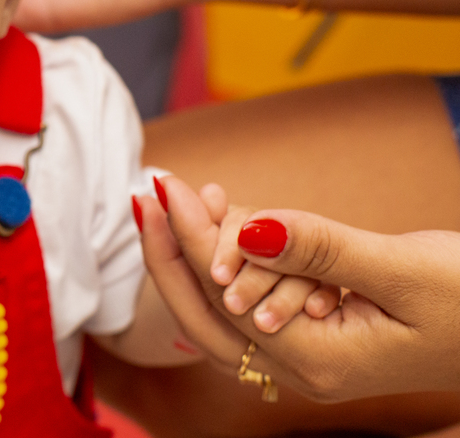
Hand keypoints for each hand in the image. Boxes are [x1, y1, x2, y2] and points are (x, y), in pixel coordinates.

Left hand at [140, 177, 459, 401]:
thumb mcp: (404, 269)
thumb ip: (320, 248)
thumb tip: (247, 227)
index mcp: (318, 362)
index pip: (225, 297)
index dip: (189, 237)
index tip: (167, 185)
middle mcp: (302, 369)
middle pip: (204, 314)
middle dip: (171, 250)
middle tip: (149, 192)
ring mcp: (306, 355)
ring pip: (226, 308)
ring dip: (202, 251)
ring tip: (187, 195)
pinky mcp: (316, 333)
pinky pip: (255, 300)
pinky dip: (237, 259)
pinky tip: (234, 216)